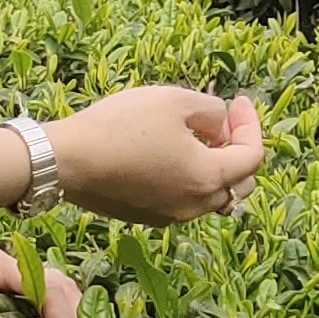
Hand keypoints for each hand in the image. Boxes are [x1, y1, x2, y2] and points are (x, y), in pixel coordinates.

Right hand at [48, 87, 264, 223]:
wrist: (66, 161)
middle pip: (239, 184)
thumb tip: (220, 125)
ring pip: (211, 195)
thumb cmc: (121, 126)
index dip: (251, 124)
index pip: (252, 157)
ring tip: (196, 137)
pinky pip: (184, 199)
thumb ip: (212, 110)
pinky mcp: (146, 217)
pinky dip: (189, 178)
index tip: (237, 101)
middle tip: (221, 122)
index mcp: (208, 178)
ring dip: (214, 166)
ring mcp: (170, 216)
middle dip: (238, 150)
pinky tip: (169, 154)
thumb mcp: (175, 100)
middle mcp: (194, 206)